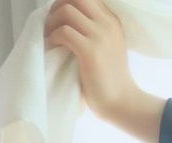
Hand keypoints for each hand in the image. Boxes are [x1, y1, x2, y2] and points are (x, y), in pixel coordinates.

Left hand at [44, 0, 165, 142]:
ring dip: (51, 22)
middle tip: (51, 25)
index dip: (68, 3)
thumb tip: (65, 20)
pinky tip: (53, 48)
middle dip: (57, 6)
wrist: (122, 102)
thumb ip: (93, 31)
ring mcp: (100, 36)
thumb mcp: (108, 47)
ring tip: (49, 37)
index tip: (59, 18)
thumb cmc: (110, 80)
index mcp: (113, 21)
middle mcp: (108, 24)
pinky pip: (64, 32)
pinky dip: (53, 38)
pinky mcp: (90, 51)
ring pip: (67, 11)